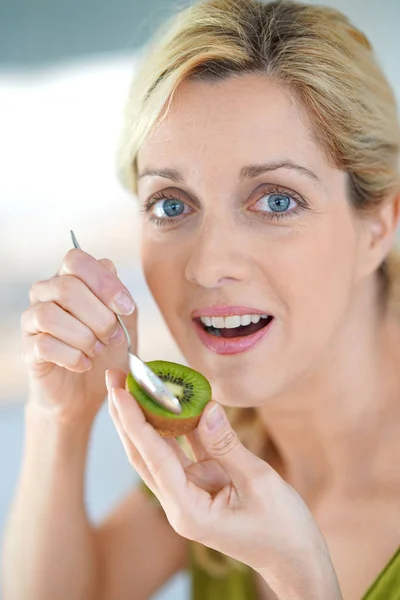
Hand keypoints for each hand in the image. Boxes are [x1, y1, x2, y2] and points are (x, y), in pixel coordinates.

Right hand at [21, 248, 136, 423]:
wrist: (88, 391)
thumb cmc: (106, 350)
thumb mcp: (124, 321)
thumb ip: (120, 295)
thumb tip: (109, 269)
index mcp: (69, 278)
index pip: (76, 260)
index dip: (104, 283)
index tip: (126, 309)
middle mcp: (45, 294)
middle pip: (66, 287)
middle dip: (100, 316)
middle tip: (114, 337)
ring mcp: (32, 321)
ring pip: (50, 315)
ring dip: (84, 336)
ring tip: (97, 350)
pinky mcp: (28, 350)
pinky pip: (46, 345)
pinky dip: (73, 357)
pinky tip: (84, 364)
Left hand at [107, 369, 341, 599]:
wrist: (295, 558)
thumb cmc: (282, 527)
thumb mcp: (258, 482)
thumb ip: (227, 445)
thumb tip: (205, 408)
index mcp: (187, 510)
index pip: (153, 457)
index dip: (135, 420)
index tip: (120, 390)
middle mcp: (179, 503)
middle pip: (143, 452)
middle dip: (127, 414)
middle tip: (114, 377)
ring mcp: (188, 493)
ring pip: (159, 449)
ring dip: (147, 416)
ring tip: (135, 381)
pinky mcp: (201, 485)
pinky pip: (184, 449)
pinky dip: (179, 423)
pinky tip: (173, 398)